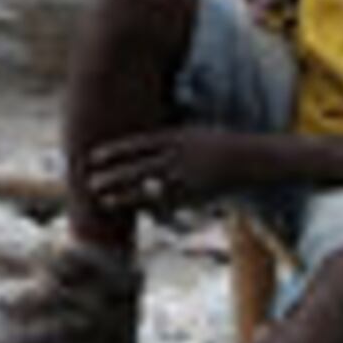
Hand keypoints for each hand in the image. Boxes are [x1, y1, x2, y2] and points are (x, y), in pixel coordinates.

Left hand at [83, 126, 273, 218]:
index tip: (93, 157)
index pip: (139, 145)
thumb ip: (167, 137)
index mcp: (177, 137)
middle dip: (114, 176)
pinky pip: (169, 203)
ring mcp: (189, 178)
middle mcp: (180, 157)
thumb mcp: (191, 132)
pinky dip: (150, 207)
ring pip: (151, 189)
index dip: (114, 152)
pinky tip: (134, 211)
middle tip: (90, 182)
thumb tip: (143, 140)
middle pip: (140, 168)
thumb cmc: (219, 143)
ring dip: (126, 195)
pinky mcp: (197, 195)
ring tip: (103, 200)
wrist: (252, 159)